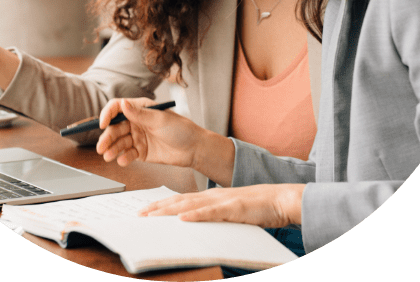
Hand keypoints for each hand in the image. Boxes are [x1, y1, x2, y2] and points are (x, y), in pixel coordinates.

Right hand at [96, 98, 204, 168]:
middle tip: (101, 147)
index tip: (102, 124)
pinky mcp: (140, 152)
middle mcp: (136, 122)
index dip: (107, 114)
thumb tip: (123, 104)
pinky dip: (123, 158)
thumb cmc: (181, 129)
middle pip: (115, 128)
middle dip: (107, 137)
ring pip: (119, 142)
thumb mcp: (160, 120)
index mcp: (140, 109)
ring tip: (108, 156)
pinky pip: (127, 154)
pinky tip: (123, 160)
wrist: (194, 149)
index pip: (118, 108)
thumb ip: (140, 114)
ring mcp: (138, 137)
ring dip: (112, 149)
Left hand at [138, 184, 304, 227]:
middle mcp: (212, 196)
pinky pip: (211, 212)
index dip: (162, 204)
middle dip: (158, 207)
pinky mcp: (233, 208)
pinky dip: (196, 215)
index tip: (146, 210)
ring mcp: (221, 201)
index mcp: (210, 197)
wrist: (279, 199)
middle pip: (179, 201)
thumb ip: (213, 215)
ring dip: (169, 210)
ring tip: (152, 215)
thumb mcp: (230, 211)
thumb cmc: (256, 207)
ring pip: (190, 205)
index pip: (181, 200)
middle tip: (139, 214)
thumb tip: (194, 223)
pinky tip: (182, 218)